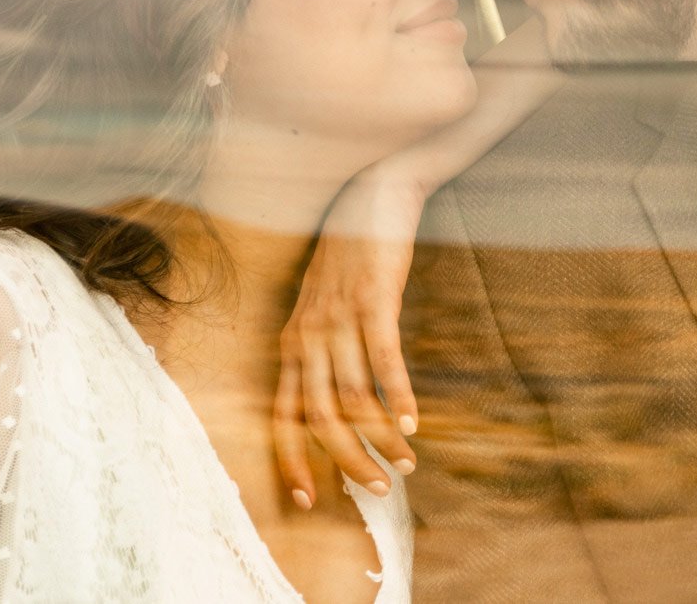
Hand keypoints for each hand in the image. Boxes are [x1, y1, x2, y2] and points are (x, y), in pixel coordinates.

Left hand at [274, 163, 428, 507]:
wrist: (371, 194)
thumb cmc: (350, 254)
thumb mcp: (324, 304)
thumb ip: (325, 348)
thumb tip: (340, 402)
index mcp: (292, 341)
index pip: (282, 415)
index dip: (292, 459)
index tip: (309, 500)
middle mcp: (308, 335)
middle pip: (320, 417)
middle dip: (346, 461)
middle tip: (377, 490)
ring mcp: (340, 318)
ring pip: (354, 398)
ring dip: (380, 439)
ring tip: (404, 466)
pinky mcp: (374, 302)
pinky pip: (384, 362)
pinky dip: (399, 398)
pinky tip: (414, 424)